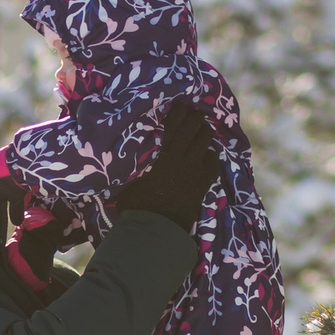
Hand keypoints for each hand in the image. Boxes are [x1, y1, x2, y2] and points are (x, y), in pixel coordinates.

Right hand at [112, 101, 219, 225]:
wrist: (156, 230)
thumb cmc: (136, 206)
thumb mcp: (127, 181)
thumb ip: (132, 164)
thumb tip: (120, 154)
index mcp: (160, 152)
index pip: (173, 122)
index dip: (178, 110)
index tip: (179, 104)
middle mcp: (180, 155)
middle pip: (194, 126)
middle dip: (195, 117)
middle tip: (193, 114)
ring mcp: (194, 168)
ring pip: (206, 140)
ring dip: (204, 133)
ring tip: (201, 131)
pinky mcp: (203, 182)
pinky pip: (213, 161)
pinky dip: (210, 156)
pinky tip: (205, 156)